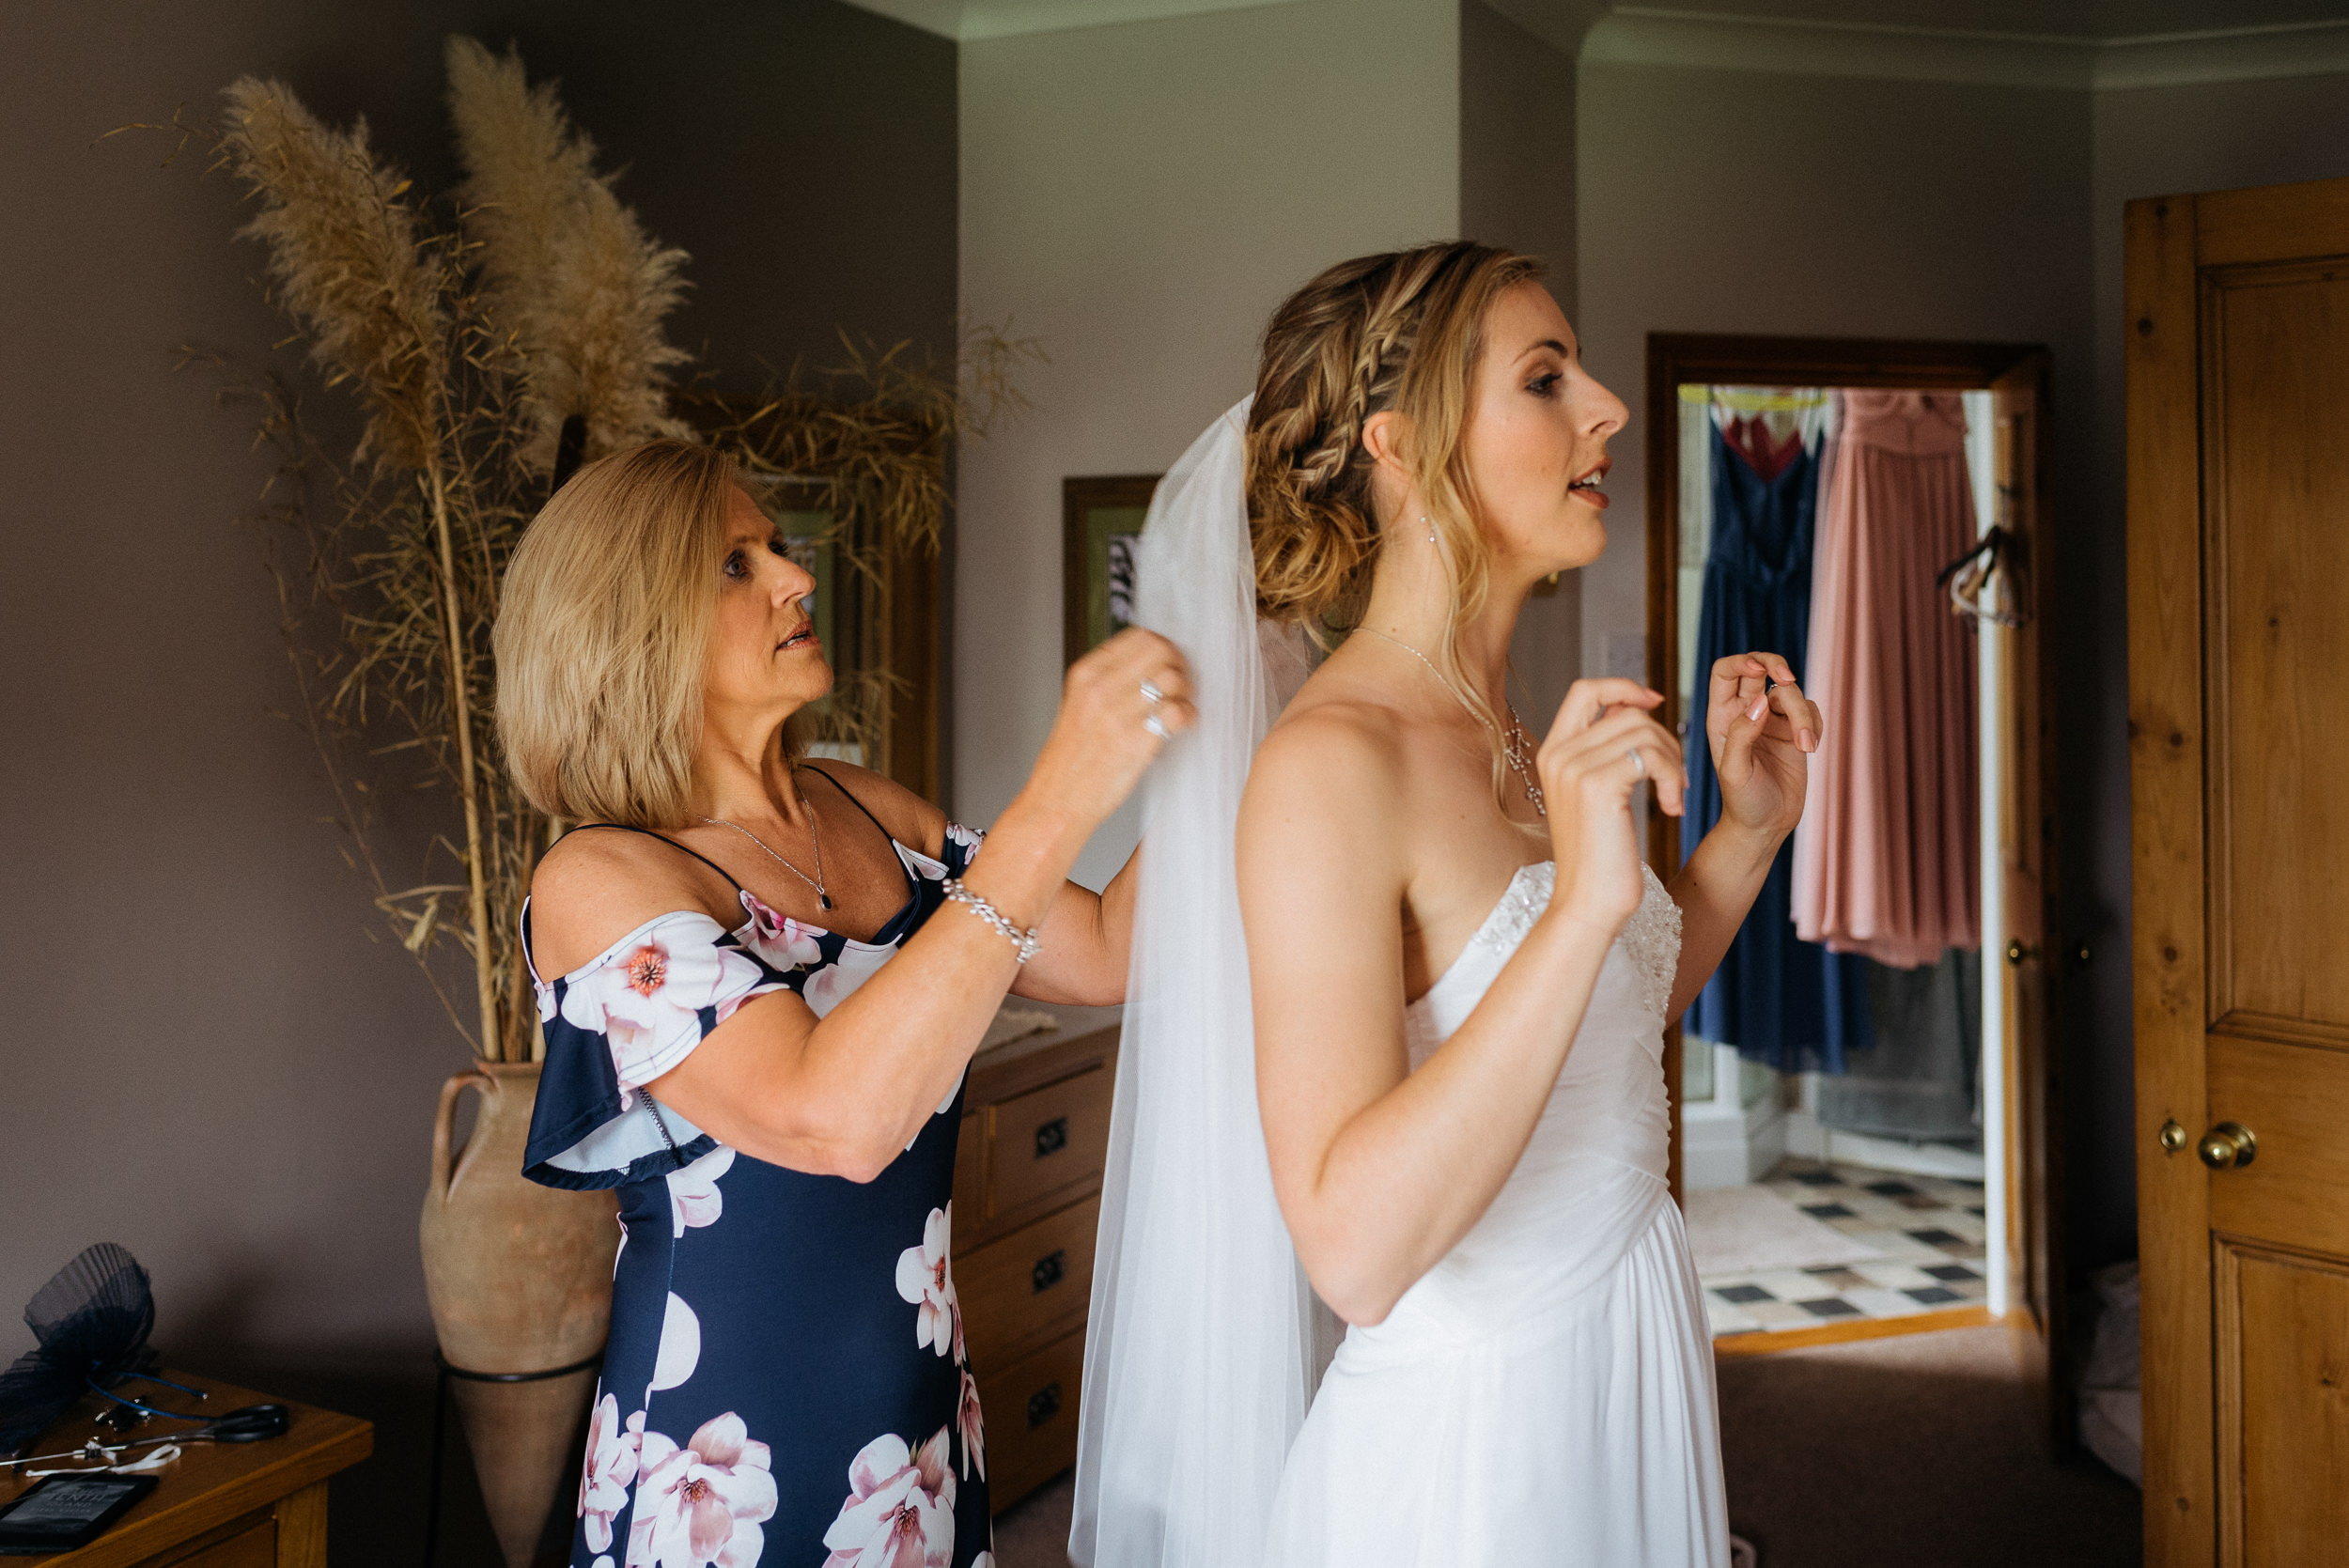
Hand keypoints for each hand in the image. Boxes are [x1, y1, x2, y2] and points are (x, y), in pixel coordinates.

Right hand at [1021, 629, 1196, 832]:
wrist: (1058, 801)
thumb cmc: (1070, 761)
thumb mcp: (1078, 706)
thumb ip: (1107, 682)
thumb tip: (1147, 664)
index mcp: (1086, 675)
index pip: (1137, 636)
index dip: (1162, 646)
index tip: (1168, 659)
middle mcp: (1101, 688)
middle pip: (1160, 650)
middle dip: (1178, 663)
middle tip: (1180, 681)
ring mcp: (1119, 713)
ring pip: (1173, 678)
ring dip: (1185, 690)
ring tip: (1179, 705)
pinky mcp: (1137, 740)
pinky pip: (1177, 711)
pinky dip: (1187, 715)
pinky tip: (1180, 724)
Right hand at [1536, 678, 1685, 931]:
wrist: (1589, 904)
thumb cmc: (1600, 858)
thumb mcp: (1596, 796)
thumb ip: (1606, 751)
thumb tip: (1637, 706)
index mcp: (1552, 753)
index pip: (1585, 689)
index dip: (1624, 686)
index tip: (1655, 702)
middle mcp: (1558, 754)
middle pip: (1627, 712)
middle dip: (1665, 739)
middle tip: (1676, 779)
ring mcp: (1574, 768)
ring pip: (1644, 732)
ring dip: (1673, 762)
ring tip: (1675, 796)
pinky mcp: (1598, 786)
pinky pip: (1651, 757)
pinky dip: (1673, 779)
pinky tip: (1672, 808)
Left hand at [1704, 652, 1822, 842]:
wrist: (1765, 826)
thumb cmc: (1742, 801)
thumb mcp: (1735, 770)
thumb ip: (1742, 734)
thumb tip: (1761, 701)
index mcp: (1722, 716)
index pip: (1726, 672)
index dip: (1741, 662)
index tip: (1759, 671)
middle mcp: (1746, 713)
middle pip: (1760, 668)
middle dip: (1776, 666)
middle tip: (1787, 679)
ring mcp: (1772, 721)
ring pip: (1791, 693)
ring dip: (1802, 715)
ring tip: (1806, 747)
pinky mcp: (1795, 732)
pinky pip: (1810, 710)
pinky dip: (1815, 724)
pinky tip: (1810, 748)